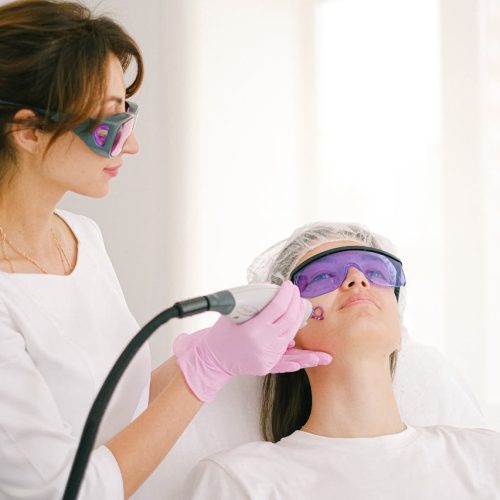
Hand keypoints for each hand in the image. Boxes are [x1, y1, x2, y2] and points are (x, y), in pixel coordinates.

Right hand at [173, 281, 331, 401]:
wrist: (212, 359)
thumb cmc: (220, 335)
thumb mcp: (231, 312)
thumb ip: (250, 300)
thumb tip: (268, 286)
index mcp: (254, 329)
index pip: (278, 307)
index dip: (286, 294)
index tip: (289, 285)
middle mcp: (264, 344)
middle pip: (289, 320)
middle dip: (295, 303)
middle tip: (296, 293)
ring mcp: (267, 356)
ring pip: (291, 335)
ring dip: (299, 320)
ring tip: (304, 309)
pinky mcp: (268, 365)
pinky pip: (289, 359)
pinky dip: (302, 357)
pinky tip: (316, 357)